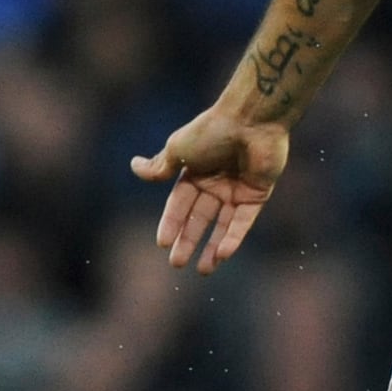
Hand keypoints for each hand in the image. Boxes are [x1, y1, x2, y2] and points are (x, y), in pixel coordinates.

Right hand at [129, 105, 291, 272]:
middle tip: (177, 263)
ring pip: (222, 224)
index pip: (179, 203)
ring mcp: (237, 189)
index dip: (171, 223)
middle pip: (199, 217)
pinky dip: (233, 238)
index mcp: (195, 170)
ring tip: (203, 270)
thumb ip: (159, 166)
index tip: (161, 243)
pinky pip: (243, 221)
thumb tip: (133, 166)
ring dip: (212, 247)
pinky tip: (222, 254)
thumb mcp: (178, 149)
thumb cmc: (211, 130)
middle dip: (188, 240)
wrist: (250, 120)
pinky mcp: (257, 194)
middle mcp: (216, 182)